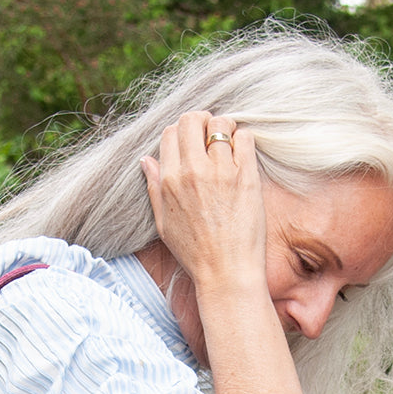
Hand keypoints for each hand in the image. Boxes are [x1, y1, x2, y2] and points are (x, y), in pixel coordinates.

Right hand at [139, 112, 267, 295]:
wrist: (225, 273)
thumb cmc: (195, 253)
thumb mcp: (164, 224)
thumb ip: (154, 188)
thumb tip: (147, 160)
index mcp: (169, 180)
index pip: (171, 133)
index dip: (182, 133)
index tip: (193, 144)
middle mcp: (192, 171)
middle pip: (192, 119)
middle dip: (202, 121)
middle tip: (212, 134)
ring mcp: (220, 172)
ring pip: (220, 123)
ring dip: (225, 127)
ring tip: (230, 142)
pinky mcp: (246, 176)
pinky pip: (245, 137)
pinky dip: (244, 139)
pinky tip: (243, 154)